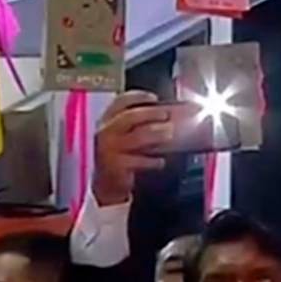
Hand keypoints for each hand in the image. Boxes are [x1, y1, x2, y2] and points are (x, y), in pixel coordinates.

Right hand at [92, 91, 171, 206]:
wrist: (107, 184)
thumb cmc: (121, 155)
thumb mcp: (127, 135)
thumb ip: (145, 122)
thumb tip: (175, 111)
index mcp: (107, 120)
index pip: (121, 102)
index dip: (139, 97)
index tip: (154, 98)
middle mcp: (105, 133)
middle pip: (131, 116)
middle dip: (152, 113)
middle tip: (167, 116)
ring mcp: (109, 150)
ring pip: (138, 137)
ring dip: (157, 134)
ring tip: (169, 134)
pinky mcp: (116, 167)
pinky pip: (140, 161)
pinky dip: (153, 161)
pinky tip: (160, 162)